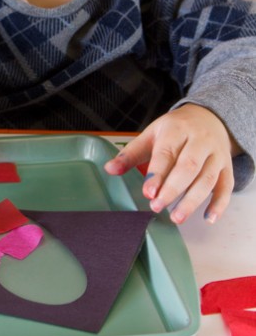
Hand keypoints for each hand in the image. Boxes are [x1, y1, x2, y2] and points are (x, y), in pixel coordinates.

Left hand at [104, 104, 239, 223]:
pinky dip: (219, 204)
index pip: (166, 153)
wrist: (208, 117)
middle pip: (188, 167)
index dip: (157, 174)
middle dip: (172, 189)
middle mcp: (199, 140)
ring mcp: (216, 154)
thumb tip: (109, 169)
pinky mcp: (227, 166)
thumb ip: (130, 154)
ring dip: (193, 200)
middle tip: (157, 207)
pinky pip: (226, 186)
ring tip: (176, 217)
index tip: (148, 192)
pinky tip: (208, 218)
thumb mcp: (151, 135)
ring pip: (207, 179)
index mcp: (176, 130)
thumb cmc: (175, 129)